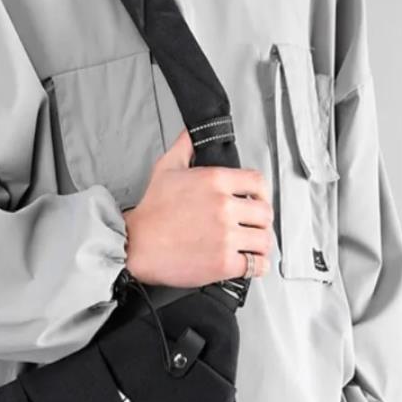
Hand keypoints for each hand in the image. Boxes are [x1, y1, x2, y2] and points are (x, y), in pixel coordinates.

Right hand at [122, 129, 273, 286]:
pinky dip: (256, 266)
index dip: (262, 194)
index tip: (258, 201)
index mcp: (215, 181)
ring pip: (264, 240)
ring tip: (253, 246)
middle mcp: (224, 207)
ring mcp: (226, 236)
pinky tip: (249, 263)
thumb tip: (190, 134)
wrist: (136, 244)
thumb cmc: (150, 213)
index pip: (258, 182)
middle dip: (261, 221)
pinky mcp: (224, 262)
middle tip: (253, 226)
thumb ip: (183, 147)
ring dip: (261, 244)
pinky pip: (256, 265)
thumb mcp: (166, 169)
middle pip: (265, 213)